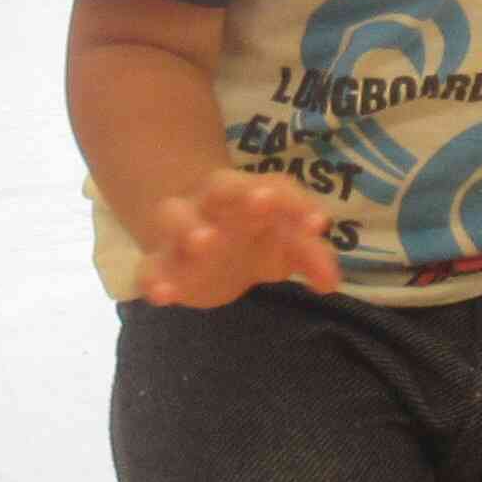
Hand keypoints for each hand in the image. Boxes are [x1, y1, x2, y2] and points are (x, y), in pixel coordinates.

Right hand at [134, 172, 343, 308]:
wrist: (198, 242)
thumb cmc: (252, 237)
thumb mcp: (284, 244)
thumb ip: (310, 257)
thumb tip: (331, 283)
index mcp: (251, 193)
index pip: (276, 187)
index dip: (297, 202)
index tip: (318, 224)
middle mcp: (214, 204)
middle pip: (222, 186)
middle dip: (241, 192)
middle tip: (261, 202)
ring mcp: (182, 231)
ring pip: (176, 216)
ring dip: (190, 226)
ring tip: (204, 242)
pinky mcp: (159, 263)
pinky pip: (149, 265)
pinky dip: (154, 278)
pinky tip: (164, 295)